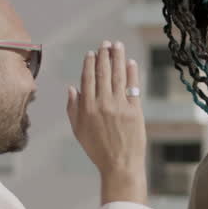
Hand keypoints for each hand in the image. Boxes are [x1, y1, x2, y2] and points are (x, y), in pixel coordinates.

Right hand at [67, 41, 147, 203]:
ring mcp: (120, 106)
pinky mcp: (135, 111)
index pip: (88, 78)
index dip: (90, 63)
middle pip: (103, 73)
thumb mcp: (78, 130)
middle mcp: (103, 104)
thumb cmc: (97, 149)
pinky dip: (132, 73)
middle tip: (106, 43)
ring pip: (118, 76)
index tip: (92, 53)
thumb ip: (73, 108)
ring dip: (117, 58)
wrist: (120, 165)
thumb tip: (72, 88)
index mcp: (87, 108)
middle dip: (104, 55)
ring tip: (117, 46)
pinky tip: (130, 63)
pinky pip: (133, 87)